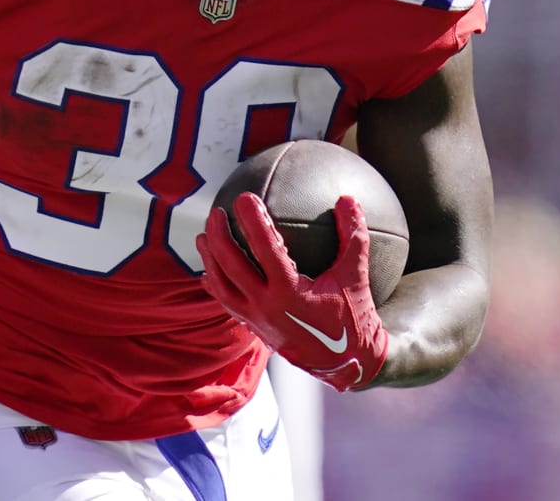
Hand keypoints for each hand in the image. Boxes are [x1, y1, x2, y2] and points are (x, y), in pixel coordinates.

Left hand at [197, 193, 388, 390]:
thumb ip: (354, 236)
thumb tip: (348, 199)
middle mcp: (266, 307)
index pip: (265, 248)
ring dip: (210, 260)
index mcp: (289, 293)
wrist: (348, 363)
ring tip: (203, 237)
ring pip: (222, 287)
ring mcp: (257, 320)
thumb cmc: (354, 317)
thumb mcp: (356, 275)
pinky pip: (228, 304)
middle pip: (231, 266)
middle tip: (216, 212)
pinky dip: (216, 285)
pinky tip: (209, 272)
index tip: (244, 197)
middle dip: (219, 236)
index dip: (253, 220)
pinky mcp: (255, 328)